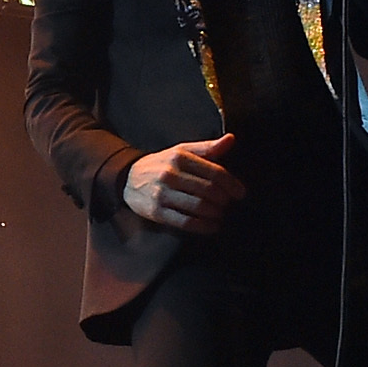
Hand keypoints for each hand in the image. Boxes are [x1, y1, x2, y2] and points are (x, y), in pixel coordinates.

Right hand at [125, 134, 243, 232]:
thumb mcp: (182, 151)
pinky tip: (211, 226)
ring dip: (215, 214)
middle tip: (228, 204)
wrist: (127, 178)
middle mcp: (170, 174)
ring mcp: (162, 194)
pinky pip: (185, 222)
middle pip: (208, 191)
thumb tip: (231, 139)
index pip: (214, 172)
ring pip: (198, 207)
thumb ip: (207, 148)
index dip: (231, 184)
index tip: (240, 193)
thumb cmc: (161, 164)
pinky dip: (203, 226)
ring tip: (220, 214)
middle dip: (223, 200)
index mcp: (179, 157)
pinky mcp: (156, 212)